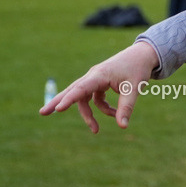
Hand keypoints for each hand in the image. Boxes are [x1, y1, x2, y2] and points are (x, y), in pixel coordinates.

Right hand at [40, 41, 158, 131]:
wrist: (143, 55)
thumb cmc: (137, 69)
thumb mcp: (134, 89)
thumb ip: (126, 108)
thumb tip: (122, 127)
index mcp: (99, 75)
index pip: (81, 89)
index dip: (69, 100)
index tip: (58, 109)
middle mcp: (93, 76)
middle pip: (72, 91)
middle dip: (58, 102)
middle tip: (42, 113)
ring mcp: (95, 80)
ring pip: (83, 98)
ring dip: (89, 114)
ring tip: (95, 130)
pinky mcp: (99, 83)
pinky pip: (94, 99)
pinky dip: (103, 108)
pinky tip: (114, 114)